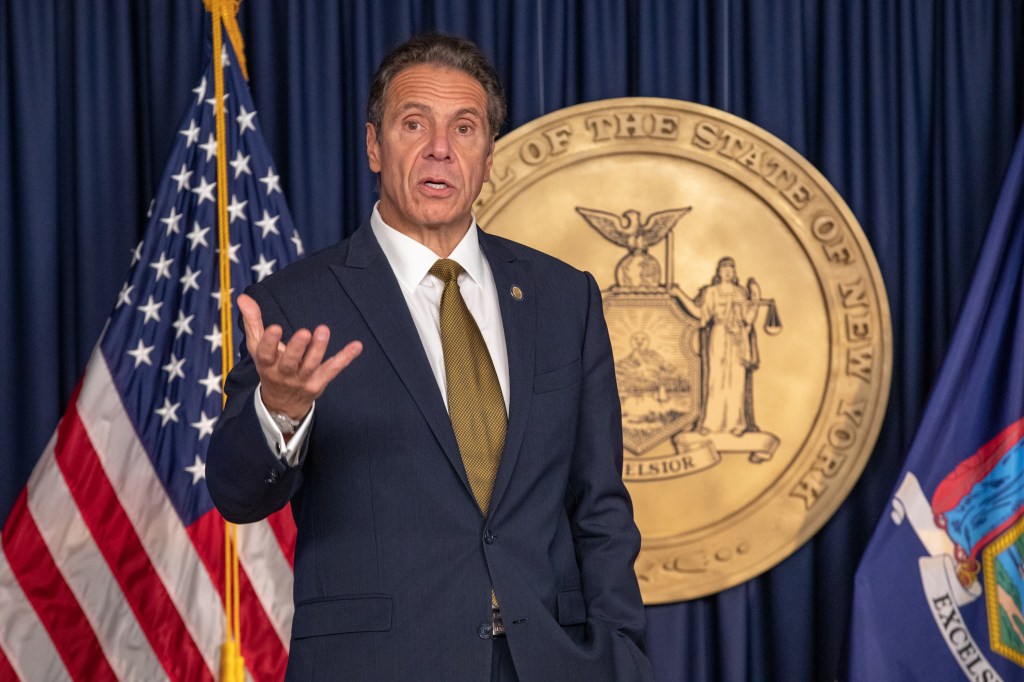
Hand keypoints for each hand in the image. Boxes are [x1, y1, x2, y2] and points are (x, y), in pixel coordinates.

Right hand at [237, 293, 362, 418]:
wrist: (281, 403)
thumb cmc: (270, 367)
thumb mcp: (258, 347)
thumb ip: (253, 321)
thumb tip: (243, 298)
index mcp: (266, 363)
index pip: (265, 353)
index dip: (269, 341)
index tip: (275, 328)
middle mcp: (283, 373)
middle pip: (290, 361)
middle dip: (297, 347)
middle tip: (305, 332)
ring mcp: (302, 380)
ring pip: (311, 365)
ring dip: (318, 349)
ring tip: (323, 331)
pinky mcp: (318, 383)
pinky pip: (333, 370)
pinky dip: (345, 358)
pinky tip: (356, 346)